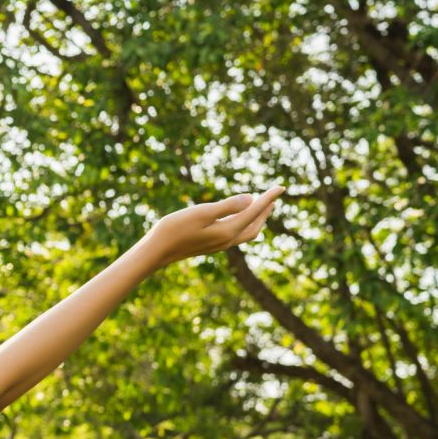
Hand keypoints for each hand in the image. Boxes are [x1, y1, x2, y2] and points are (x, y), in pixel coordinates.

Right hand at [142, 186, 284, 266]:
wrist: (157, 251)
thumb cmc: (175, 229)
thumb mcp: (201, 213)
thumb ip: (227, 206)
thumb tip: (251, 199)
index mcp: (228, 231)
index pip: (254, 211)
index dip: (268, 198)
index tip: (281, 187)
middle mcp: (228, 240)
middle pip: (255, 225)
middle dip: (266, 210)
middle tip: (274, 196)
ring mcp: (219, 244)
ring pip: (247, 232)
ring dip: (257, 219)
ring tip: (261, 207)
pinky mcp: (211, 245)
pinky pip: (237, 234)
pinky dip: (245, 224)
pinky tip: (238, 218)